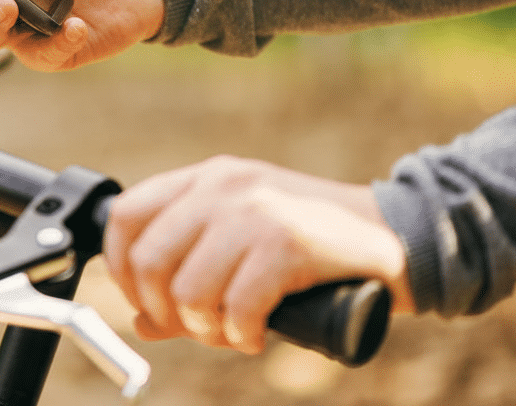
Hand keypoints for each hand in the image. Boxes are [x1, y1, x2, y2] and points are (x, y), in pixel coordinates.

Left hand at [102, 156, 411, 354]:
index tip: (144, 302)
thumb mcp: (241, 244)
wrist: (394, 236)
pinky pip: (237, 308)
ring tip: (231, 333)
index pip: (125, 215)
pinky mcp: (287, 242)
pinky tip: (257, 334)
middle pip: (148, 261)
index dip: (121, 269)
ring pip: (188, 292)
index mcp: (205, 178)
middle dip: (164, 312)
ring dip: (205, 330)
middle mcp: (223, 186)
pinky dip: (241, 336)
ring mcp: (255, 210)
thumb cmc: (312, 247)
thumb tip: (140, 322)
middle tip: (196, 329)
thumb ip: (188, 274)